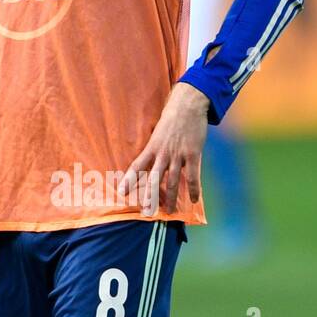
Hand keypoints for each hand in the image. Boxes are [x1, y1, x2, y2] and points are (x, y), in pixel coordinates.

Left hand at [119, 82, 208, 215]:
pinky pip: (193, 176)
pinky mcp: (193, 154)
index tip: (122, 192)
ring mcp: (178, 155)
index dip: (129, 180)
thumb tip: (149, 159)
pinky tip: (194, 200)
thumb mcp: (158, 131)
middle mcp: (163, 153)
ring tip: (170, 211)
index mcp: (152, 147)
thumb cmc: (172, 117)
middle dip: (150, 197)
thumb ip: (154, 146)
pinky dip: (194, 190)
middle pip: (154, 180)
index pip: (137, 166)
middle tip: (147, 212)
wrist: (188, 104)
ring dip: (171, 198)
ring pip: (173, 182)